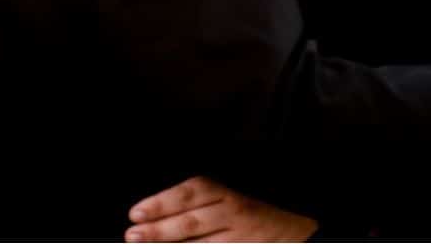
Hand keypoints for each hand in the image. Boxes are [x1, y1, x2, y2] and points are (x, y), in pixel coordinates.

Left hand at [126, 176, 316, 242]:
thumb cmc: (253, 218)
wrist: (297, 232)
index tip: (136, 213)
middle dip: (160, 229)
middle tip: (133, 235)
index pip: (192, 193)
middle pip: (193, 219)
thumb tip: (153, 218)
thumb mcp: (227, 203)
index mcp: (227, 194)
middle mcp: (235, 212)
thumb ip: (197, 207)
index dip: (162, 202)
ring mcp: (243, 237)